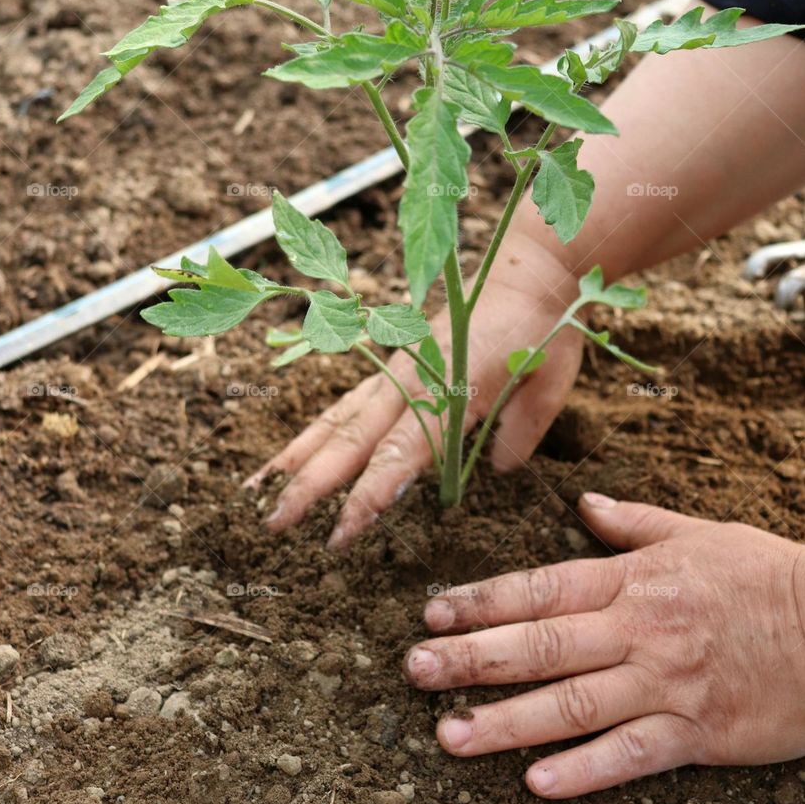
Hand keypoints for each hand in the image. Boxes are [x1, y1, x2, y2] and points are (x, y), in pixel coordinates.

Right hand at [247, 240, 582, 547]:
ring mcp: (393, 372)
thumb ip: (521, 429)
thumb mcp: (550, 381)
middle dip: (310, 485)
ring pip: (335, 421)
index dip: (367, 495)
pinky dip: (313, 434)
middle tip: (274, 525)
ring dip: (295, 458)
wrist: (528, 271)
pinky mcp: (389, 367)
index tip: (340, 532)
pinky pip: (343, 406)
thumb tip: (497, 469)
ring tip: (254, 492)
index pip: (399, 454)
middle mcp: (409, 381)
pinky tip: (288, 459)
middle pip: (350, 439)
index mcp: (448, 389)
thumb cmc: (543, 330)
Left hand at [404, 495, 804, 796]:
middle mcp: (638, 630)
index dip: (481, 600)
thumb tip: (584, 505)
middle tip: (414, 670)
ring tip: (448, 737)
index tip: (430, 611)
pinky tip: (537, 785)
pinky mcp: (698, 732)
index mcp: (633, 580)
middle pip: (540, 645)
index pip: (540, 587)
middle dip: (470, 658)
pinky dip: (585, 770)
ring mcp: (666, 683)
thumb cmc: (767, 576)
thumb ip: (634, 523)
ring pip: (572, 705)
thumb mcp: (700, 533)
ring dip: (505, 722)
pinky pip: (632, 756)